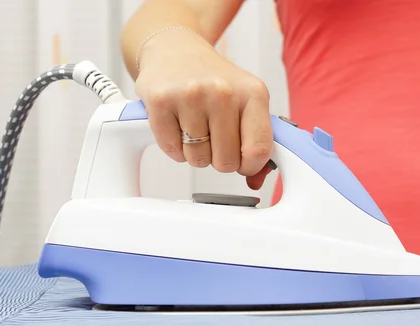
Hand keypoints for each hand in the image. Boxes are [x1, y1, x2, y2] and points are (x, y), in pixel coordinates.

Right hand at [134, 30, 273, 189]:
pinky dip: (175, 147)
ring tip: (194, 127)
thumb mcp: (246, 102)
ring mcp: (191, 95)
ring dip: (195, 153)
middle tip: (213, 138)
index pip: (258, 150)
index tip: (242, 161)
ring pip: (198, 159)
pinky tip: (177, 126)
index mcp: (253, 93)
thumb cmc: (214, 80)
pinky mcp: (161, 100)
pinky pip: (172, 150)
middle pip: (226, 162)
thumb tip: (256, 180)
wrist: (176, 50)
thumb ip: (257, 141)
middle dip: (219, 159)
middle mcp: (223, 92)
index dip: (249, 166)